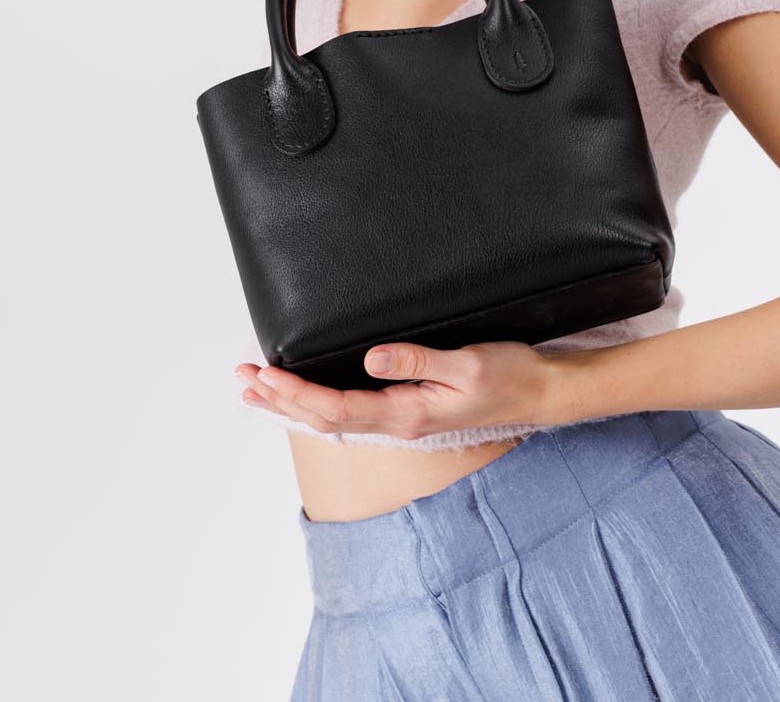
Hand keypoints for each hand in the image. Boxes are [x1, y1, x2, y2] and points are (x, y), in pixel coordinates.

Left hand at [234, 340, 560, 438]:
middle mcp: (396, 423)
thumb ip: (417, 360)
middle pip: (323, 418)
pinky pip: (349, 414)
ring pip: (332, 418)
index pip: (335, 408)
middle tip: (241, 380)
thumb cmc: (508, 376)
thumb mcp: (466, 363)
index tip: (265, 375)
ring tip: (256, 390)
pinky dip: (317, 405)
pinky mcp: (407, 411)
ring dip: (291, 403)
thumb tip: (371, 357)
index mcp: (405, 413)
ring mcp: (401, 420)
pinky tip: (304, 399)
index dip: (295, 392)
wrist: (538, 394)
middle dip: (279, 399)